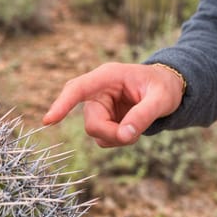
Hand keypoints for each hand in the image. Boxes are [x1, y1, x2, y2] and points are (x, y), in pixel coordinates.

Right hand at [42, 62, 184, 146]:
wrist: (168, 89)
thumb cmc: (164, 87)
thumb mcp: (161, 99)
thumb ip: (144, 115)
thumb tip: (125, 135)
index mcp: (108, 76)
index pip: (77, 88)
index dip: (62, 104)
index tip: (48, 121)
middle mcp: (99, 91)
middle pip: (92, 121)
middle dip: (111, 133)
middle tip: (133, 136)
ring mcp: (99, 106)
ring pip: (96, 132)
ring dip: (117, 137)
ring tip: (138, 126)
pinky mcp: (103, 118)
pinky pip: (103, 138)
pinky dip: (118, 140)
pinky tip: (131, 129)